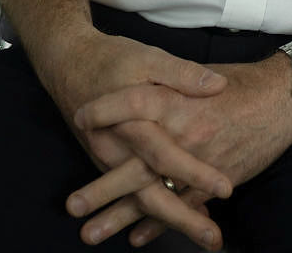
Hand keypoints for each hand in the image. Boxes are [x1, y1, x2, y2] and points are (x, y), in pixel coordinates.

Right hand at [38, 28, 231, 247]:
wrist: (66, 63)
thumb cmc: (111, 59)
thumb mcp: (148, 57)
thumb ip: (181, 74)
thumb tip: (217, 85)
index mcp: (132, 122)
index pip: (166, 154)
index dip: (195, 173)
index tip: (225, 188)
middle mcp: (119, 149)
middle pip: (151, 192)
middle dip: (184, 218)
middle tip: (214, 239)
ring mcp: (111, 160)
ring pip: (140, 199)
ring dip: (170, 222)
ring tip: (203, 237)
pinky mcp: (108, 162)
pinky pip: (130, 194)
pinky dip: (149, 213)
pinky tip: (174, 222)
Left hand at [71, 53, 291, 246]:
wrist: (282, 96)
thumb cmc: (240, 80)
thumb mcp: (201, 71)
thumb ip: (171, 82)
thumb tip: (140, 88)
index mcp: (179, 100)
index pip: (132, 103)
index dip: (105, 110)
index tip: (80, 117)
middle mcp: (187, 134)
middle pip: (137, 165)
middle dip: (103, 188)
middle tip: (73, 207)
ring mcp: (202, 163)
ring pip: (156, 194)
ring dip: (123, 216)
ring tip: (93, 234)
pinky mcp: (218, 181)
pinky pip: (183, 205)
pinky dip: (160, 222)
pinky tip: (138, 235)